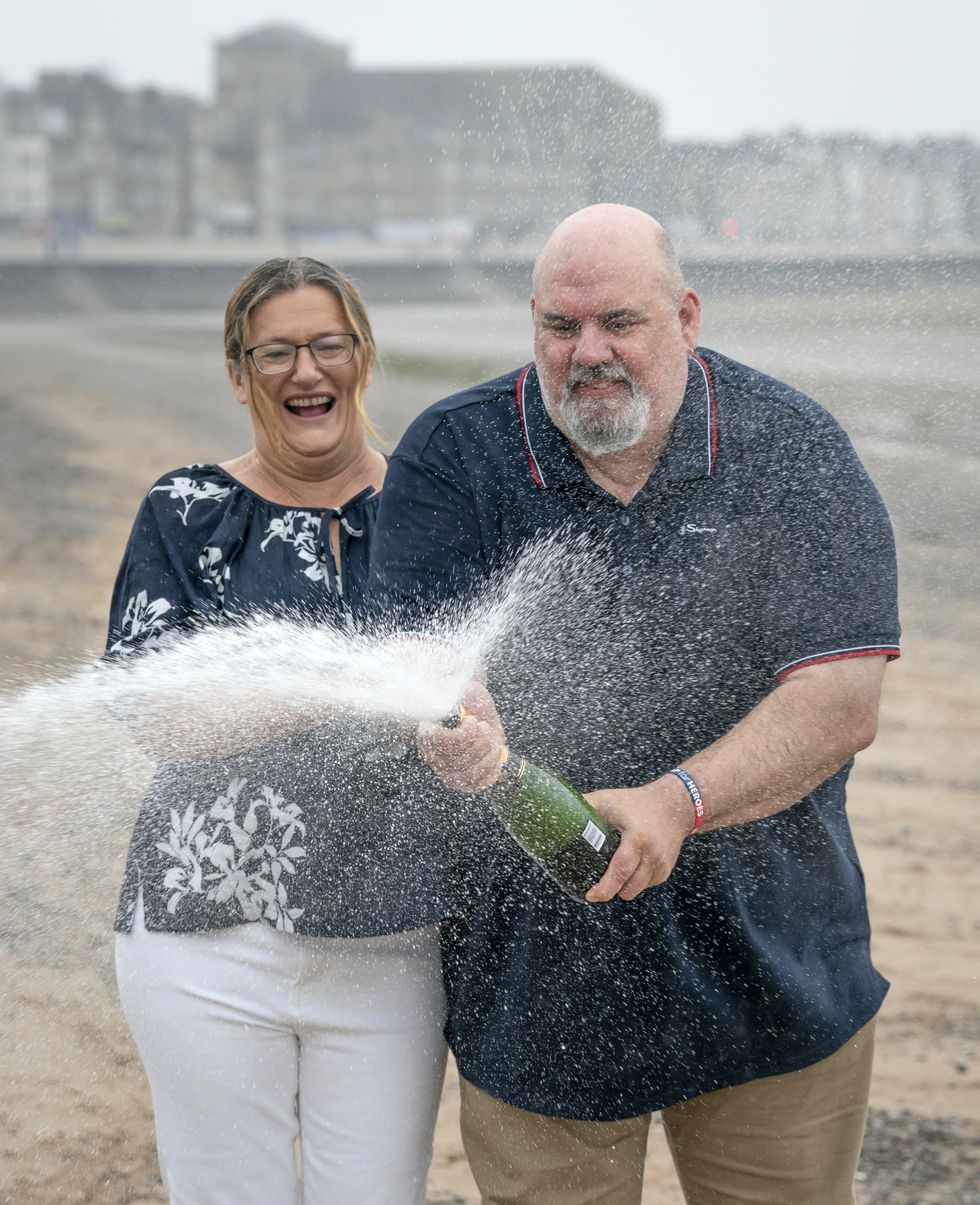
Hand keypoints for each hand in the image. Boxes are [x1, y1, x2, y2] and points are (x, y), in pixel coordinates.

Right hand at [417, 680, 505, 792]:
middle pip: (459, 760)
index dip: (464, 734)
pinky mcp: (462, 782)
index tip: (473, 720)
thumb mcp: (463, 690)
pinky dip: (492, 770)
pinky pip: (479, 784)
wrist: (477, 716)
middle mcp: (434, 757)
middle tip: (485, 727)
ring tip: (493, 739)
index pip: (442, 743)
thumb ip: (454, 692)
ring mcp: (447, 772)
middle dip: (481, 742)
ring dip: (490, 755)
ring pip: (470, 774)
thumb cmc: (467, 702)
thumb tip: (448, 696)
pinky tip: (493, 755)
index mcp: (428, 733)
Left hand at [584, 778, 693, 901]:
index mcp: (637, 838)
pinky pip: (647, 885)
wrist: (675, 805)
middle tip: (597, 885)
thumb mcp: (609, 800)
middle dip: (611, 890)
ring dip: (624, 887)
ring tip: (614, 872)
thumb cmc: (638, 802)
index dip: (605, 888)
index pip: (621, 870)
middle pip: (629, 887)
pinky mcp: (667, 870)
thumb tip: (557, 810)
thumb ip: (585, 805)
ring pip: (637, 890)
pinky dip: (636, 882)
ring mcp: (662, 864)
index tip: (590, 895)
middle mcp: (653, 854)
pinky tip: (630, 867)